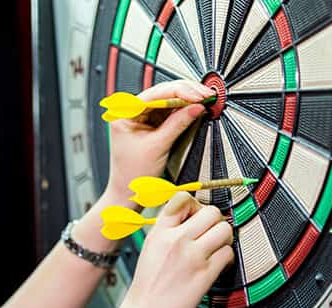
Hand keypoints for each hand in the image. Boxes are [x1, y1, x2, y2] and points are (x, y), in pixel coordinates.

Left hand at [103, 80, 213, 203]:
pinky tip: (195, 106)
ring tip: (205, 100)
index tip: (199, 95)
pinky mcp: (151, 124)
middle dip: (187, 93)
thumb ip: (178, 123)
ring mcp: (142, 117)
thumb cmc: (132, 173)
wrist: (128, 192)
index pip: (157, 94)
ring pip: (168, 100)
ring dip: (188, 99)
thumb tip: (196, 106)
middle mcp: (131, 112)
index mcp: (125, 114)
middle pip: (163, 92)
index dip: (181, 91)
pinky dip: (184, 108)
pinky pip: (170, 111)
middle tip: (207, 95)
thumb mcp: (158, 146)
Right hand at [110, 193, 233, 307]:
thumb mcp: (150, 250)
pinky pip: (228, 253)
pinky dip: (227, 259)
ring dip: (225, 240)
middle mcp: (175, 240)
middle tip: (211, 236)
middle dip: (216, 223)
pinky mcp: (204, 273)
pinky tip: (216, 267)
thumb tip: (193, 219)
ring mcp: (191, 256)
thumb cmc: (146, 289)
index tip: (197, 218)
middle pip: (212, 212)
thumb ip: (168, 232)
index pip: (183, 199)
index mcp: (159, 232)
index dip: (196, 206)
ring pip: (225, 229)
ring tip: (215, 251)